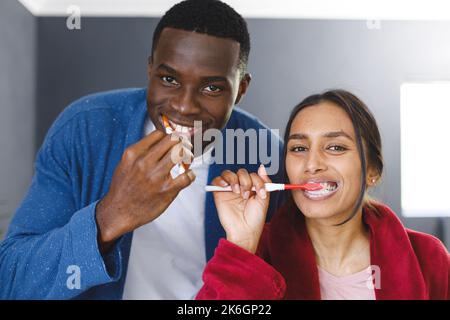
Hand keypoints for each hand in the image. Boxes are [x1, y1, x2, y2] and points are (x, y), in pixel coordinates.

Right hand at [95, 130, 194, 252]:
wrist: (118, 212)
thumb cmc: (122, 188)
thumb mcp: (125, 164)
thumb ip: (140, 152)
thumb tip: (160, 141)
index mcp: (133, 154)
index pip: (159, 134)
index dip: (169, 135)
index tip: (174, 139)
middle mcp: (145, 162)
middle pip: (172, 141)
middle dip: (181, 142)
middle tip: (185, 146)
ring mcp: (156, 176)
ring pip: (180, 154)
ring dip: (188, 155)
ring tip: (189, 158)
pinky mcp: (167, 190)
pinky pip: (187, 176)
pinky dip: (191, 174)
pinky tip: (189, 175)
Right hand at [212, 165, 270, 252]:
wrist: (244, 231)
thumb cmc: (254, 219)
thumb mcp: (264, 200)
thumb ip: (264, 182)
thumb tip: (262, 167)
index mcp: (252, 188)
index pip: (253, 175)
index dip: (257, 181)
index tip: (261, 193)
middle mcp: (240, 187)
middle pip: (241, 172)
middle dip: (246, 181)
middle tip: (246, 195)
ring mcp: (229, 189)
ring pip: (229, 173)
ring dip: (234, 180)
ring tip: (237, 192)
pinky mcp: (219, 193)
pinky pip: (216, 180)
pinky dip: (220, 180)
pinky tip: (225, 187)